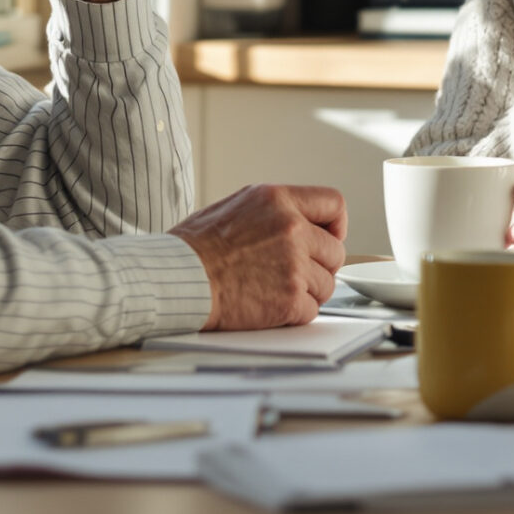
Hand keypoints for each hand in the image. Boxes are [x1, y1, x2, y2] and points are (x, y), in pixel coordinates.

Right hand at [168, 184, 347, 330]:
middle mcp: (291, 228)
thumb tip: (298, 222)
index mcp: (278, 200)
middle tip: (294, 273)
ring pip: (327, 284)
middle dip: (319, 265)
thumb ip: (274, 212)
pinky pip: (312, 310)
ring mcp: (293, 265)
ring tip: (275, 290)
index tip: (329, 236)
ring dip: (307, 291)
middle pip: (335, 251)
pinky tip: (270, 306)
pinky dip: (295, 313)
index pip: (333, 203)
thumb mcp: (236, 206)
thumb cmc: (194, 247)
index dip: (336, 224)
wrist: (177, 278)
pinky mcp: (289, 299)